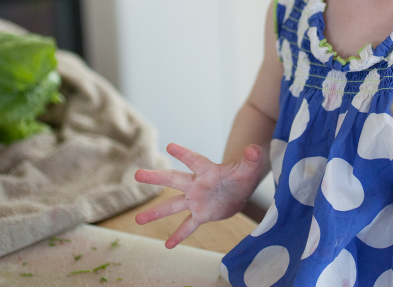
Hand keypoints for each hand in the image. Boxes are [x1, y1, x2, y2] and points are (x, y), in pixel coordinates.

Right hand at [134, 143, 263, 247]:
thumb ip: (252, 159)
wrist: (240, 190)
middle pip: (174, 179)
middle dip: (156, 177)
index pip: (195, 160)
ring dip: (156, 213)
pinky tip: (167, 246)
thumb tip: (255, 150)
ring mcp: (196, 200)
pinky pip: (187, 225)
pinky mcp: (200, 214)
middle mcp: (196, 184)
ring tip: (138, 220)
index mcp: (208, 170)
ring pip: (173, 206)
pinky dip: (179, 235)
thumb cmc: (243, 175)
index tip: (170, 147)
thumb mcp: (251, 167)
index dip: (184, 154)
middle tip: (137, 174)